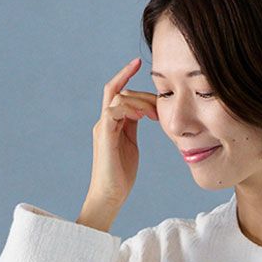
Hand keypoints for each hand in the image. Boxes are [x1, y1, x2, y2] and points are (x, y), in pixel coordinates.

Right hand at [82, 57, 158, 226]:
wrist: (109, 197)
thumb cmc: (121, 176)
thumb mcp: (130, 144)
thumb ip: (133, 126)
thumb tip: (143, 112)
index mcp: (110, 123)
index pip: (117, 92)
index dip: (127, 76)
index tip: (140, 65)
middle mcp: (104, 121)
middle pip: (117, 90)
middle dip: (138, 88)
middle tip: (159, 100)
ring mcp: (102, 128)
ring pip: (117, 98)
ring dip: (138, 101)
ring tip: (154, 113)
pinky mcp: (104, 136)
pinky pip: (113, 111)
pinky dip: (129, 108)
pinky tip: (143, 116)